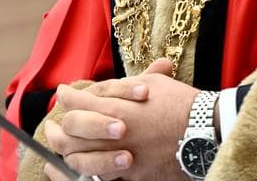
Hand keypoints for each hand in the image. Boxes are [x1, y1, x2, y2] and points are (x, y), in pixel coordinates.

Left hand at [43, 59, 198, 180]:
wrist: (206, 131)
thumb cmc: (181, 104)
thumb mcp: (154, 83)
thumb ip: (124, 85)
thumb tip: (102, 86)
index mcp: (117, 106)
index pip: (80, 100)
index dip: (68, 96)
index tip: (63, 93)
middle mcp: (114, 131)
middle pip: (72, 130)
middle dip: (58, 126)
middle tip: (51, 126)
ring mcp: (121, 156)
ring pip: (79, 157)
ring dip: (65, 152)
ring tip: (58, 148)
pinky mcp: (132, 175)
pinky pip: (99, 177)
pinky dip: (84, 172)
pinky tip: (74, 169)